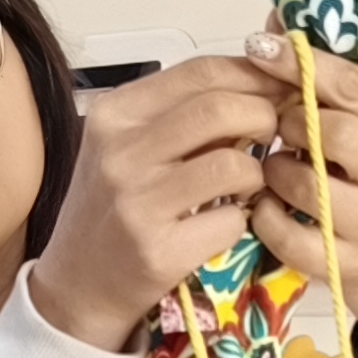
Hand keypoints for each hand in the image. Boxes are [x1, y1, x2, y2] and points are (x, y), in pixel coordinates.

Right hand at [25, 54, 287, 353]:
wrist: (76, 285)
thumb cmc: (110, 211)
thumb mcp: (130, 146)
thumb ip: (184, 113)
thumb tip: (262, 81)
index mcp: (114, 114)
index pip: (200, 72)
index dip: (254, 74)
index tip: (280, 86)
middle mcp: (119, 153)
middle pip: (220, 109)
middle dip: (264, 117)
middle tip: (271, 134)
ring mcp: (137, 203)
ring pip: (233, 164)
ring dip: (255, 174)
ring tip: (244, 184)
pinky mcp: (158, 251)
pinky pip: (231, 221)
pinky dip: (241, 221)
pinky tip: (222, 224)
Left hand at [246, 38, 357, 357]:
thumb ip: (324, 77)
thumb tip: (273, 23)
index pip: (355, 87)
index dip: (302, 65)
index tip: (262, 49)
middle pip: (335, 133)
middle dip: (291, 123)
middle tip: (276, 126)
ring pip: (311, 186)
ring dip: (275, 172)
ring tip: (273, 167)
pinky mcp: (350, 264)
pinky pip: (292, 236)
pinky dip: (267, 217)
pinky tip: (267, 205)